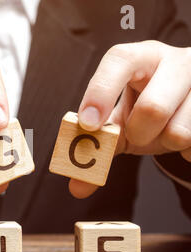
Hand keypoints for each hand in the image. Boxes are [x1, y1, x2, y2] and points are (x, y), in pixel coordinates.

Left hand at [70, 40, 190, 197]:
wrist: (189, 108)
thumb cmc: (146, 110)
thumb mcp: (122, 122)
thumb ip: (99, 147)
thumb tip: (77, 187)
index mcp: (141, 58)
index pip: (119, 60)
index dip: (100, 93)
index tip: (88, 124)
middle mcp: (176, 61)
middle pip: (152, 108)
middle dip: (139, 134)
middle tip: (137, 135)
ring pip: (180, 132)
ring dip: (166, 144)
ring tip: (167, 131)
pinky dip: (187, 151)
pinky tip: (187, 135)